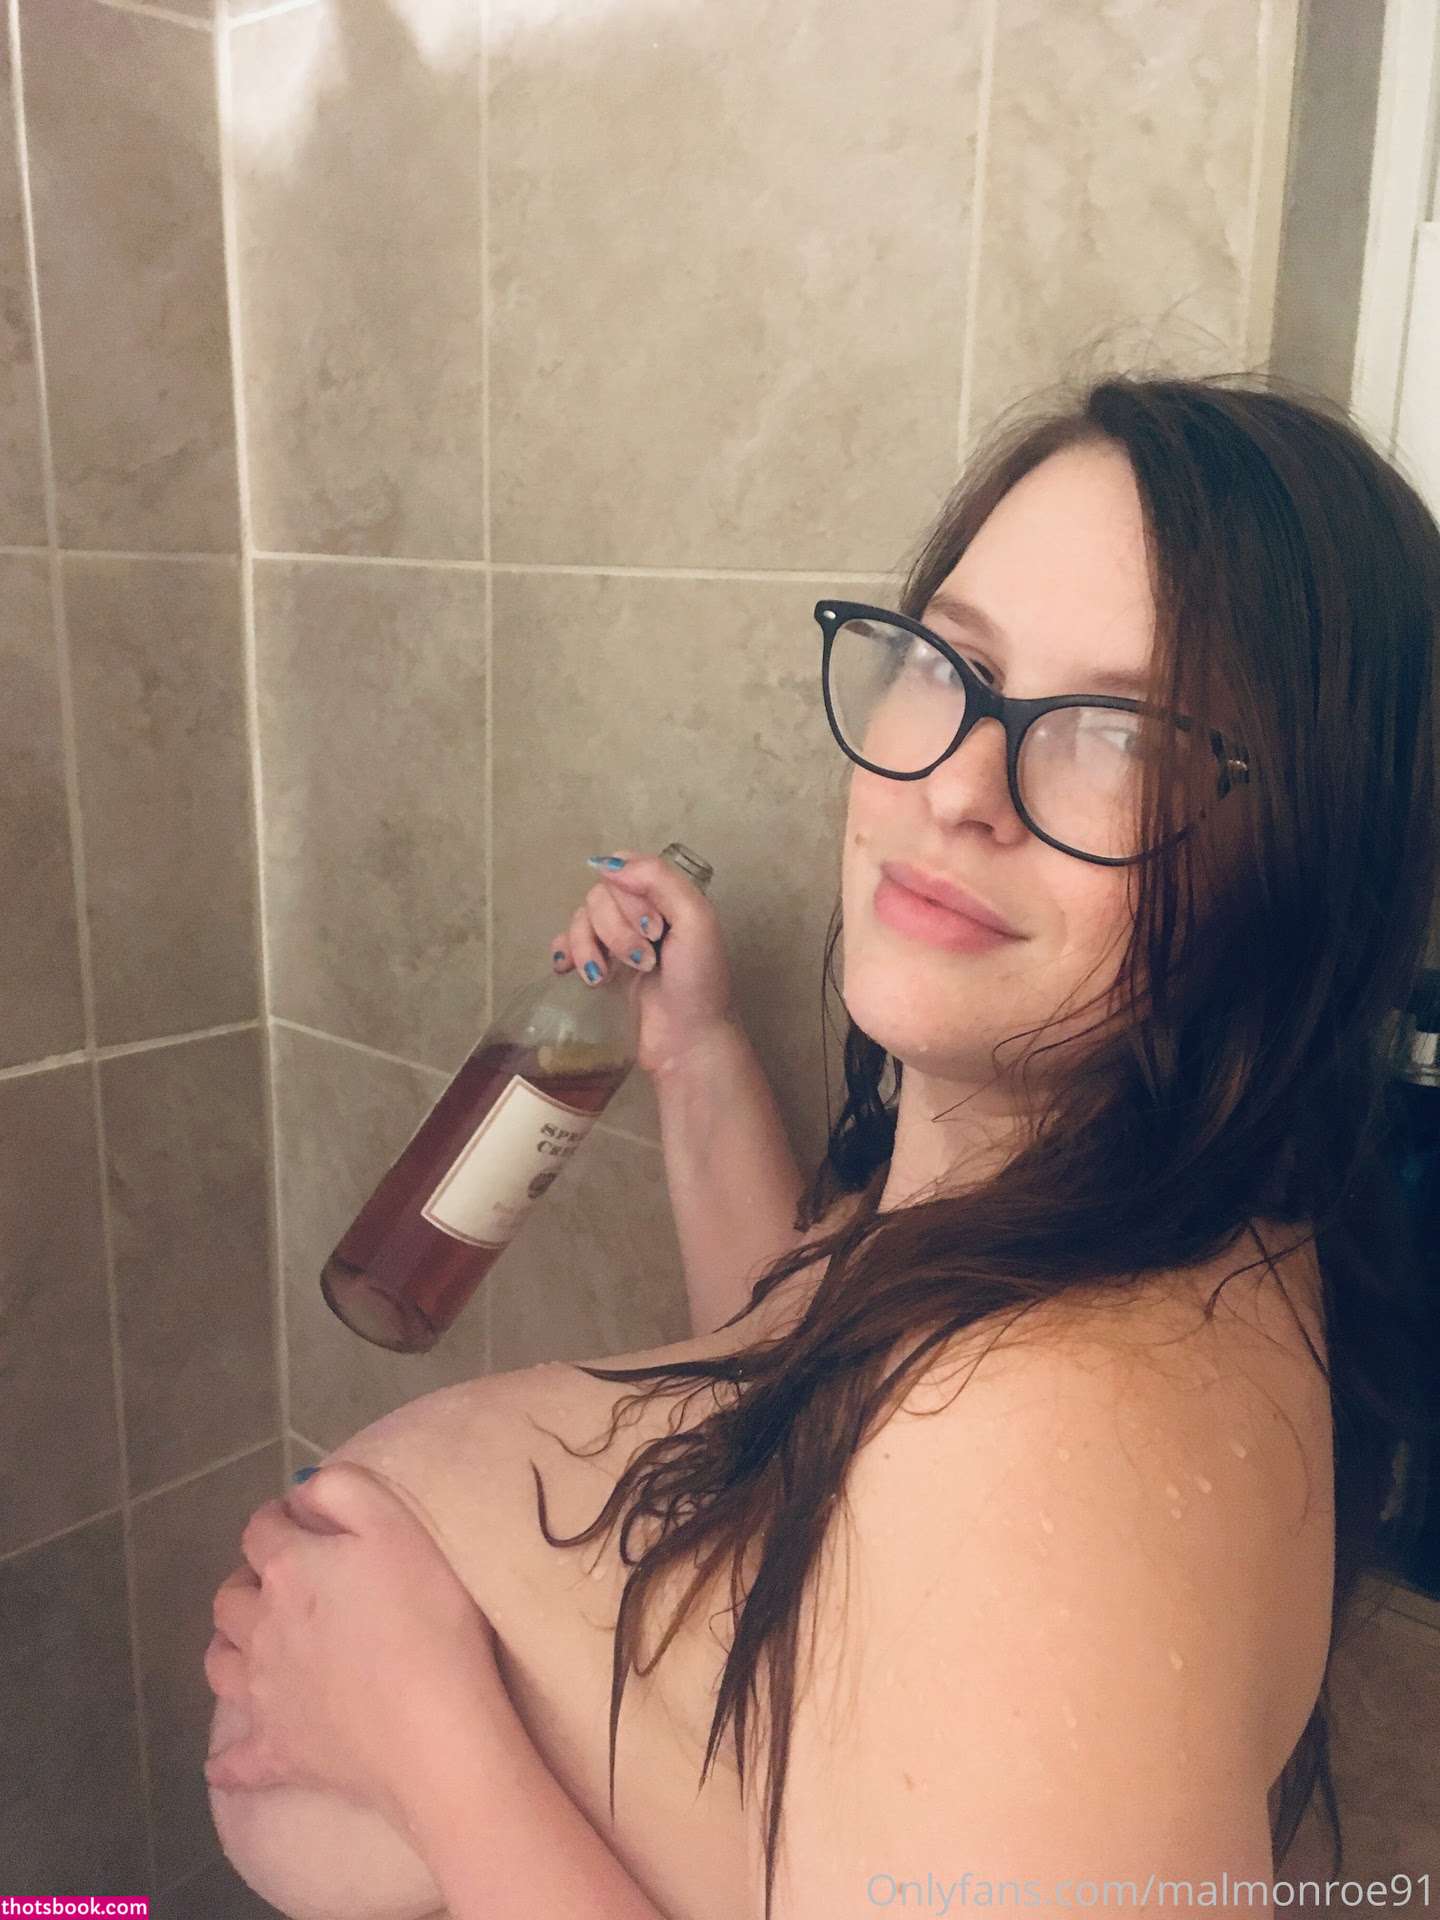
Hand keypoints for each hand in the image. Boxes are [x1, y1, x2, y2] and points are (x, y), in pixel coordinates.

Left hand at [202, 1461, 504, 1833]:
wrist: (433, 1729)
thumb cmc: (426, 1618)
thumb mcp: (397, 1525)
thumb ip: (343, 1490)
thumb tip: (300, 1489)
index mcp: (290, 1570)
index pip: (261, 1531)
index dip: (277, 1520)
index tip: (299, 1521)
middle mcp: (262, 1629)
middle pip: (230, 1598)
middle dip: (248, 1581)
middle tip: (279, 1581)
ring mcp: (264, 1696)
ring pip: (219, 1664)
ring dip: (229, 1645)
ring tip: (254, 1642)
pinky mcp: (276, 1753)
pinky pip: (234, 1763)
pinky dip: (227, 1761)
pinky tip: (226, 1763)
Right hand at [551, 847, 736, 1077]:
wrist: (687, 1042)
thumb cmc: (699, 983)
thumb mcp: (696, 921)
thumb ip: (659, 880)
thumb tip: (607, 863)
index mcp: (665, 896)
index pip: (624, 869)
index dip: (629, 895)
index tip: (653, 927)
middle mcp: (638, 913)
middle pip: (599, 895)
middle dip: (618, 930)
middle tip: (645, 960)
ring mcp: (616, 941)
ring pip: (579, 919)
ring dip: (591, 947)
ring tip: (608, 977)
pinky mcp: (599, 968)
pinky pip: (565, 945)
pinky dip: (565, 953)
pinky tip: (568, 970)